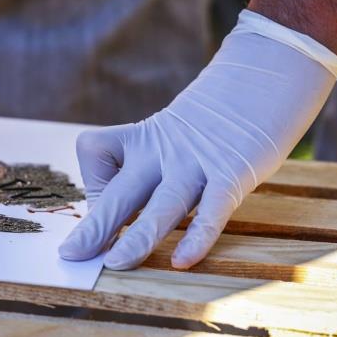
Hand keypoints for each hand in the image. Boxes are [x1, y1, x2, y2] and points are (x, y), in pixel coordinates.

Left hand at [59, 9, 336, 269]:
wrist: (265, 73)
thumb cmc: (214, 119)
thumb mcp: (169, 134)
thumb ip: (149, 170)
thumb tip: (125, 222)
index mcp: (141, 138)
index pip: (95, 154)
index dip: (92, 184)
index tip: (102, 208)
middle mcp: (161, 151)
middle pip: (121, 191)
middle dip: (95, 226)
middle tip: (71, 254)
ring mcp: (197, 162)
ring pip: (162, 206)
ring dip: (137, 237)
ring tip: (116, 263)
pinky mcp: (233, 172)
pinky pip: (212, 209)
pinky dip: (198, 236)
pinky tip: (182, 260)